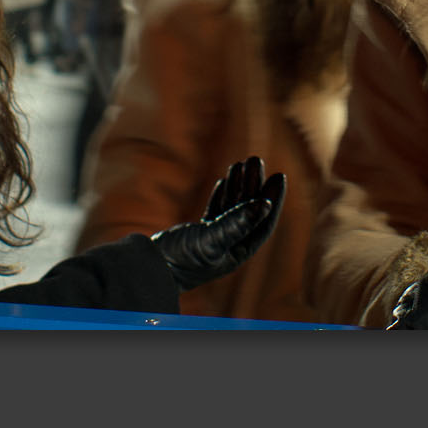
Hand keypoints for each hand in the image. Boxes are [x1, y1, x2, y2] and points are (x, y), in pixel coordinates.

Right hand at [149, 156, 286, 291]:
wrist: (149, 268)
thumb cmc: (181, 259)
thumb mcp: (212, 239)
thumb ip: (237, 221)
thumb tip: (265, 204)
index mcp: (239, 251)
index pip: (262, 221)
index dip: (273, 198)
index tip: (279, 176)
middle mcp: (230, 246)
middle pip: (248, 210)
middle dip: (254, 184)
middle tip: (255, 159)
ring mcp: (215, 239)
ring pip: (233, 208)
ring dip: (238, 186)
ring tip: (241, 163)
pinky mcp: (200, 234)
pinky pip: (217, 211)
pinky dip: (222, 196)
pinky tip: (225, 181)